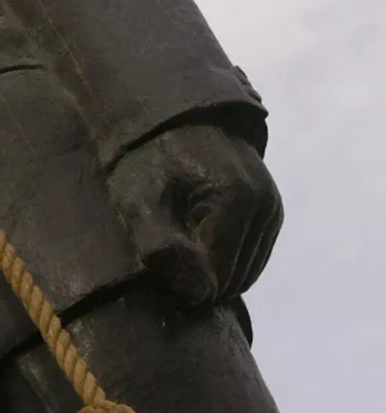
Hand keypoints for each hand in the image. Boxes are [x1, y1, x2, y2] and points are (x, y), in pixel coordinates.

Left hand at [110, 121, 281, 306]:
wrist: (167, 117)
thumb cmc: (145, 158)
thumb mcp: (138, 200)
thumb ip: (163, 247)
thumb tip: (199, 294)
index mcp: (236, 200)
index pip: (217, 278)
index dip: (180, 281)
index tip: (150, 262)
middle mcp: (265, 205)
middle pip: (233, 279)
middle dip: (197, 275)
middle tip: (161, 249)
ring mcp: (273, 208)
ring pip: (244, 274)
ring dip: (211, 269)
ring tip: (176, 241)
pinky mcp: (272, 212)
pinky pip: (251, 259)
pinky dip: (225, 260)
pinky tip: (195, 242)